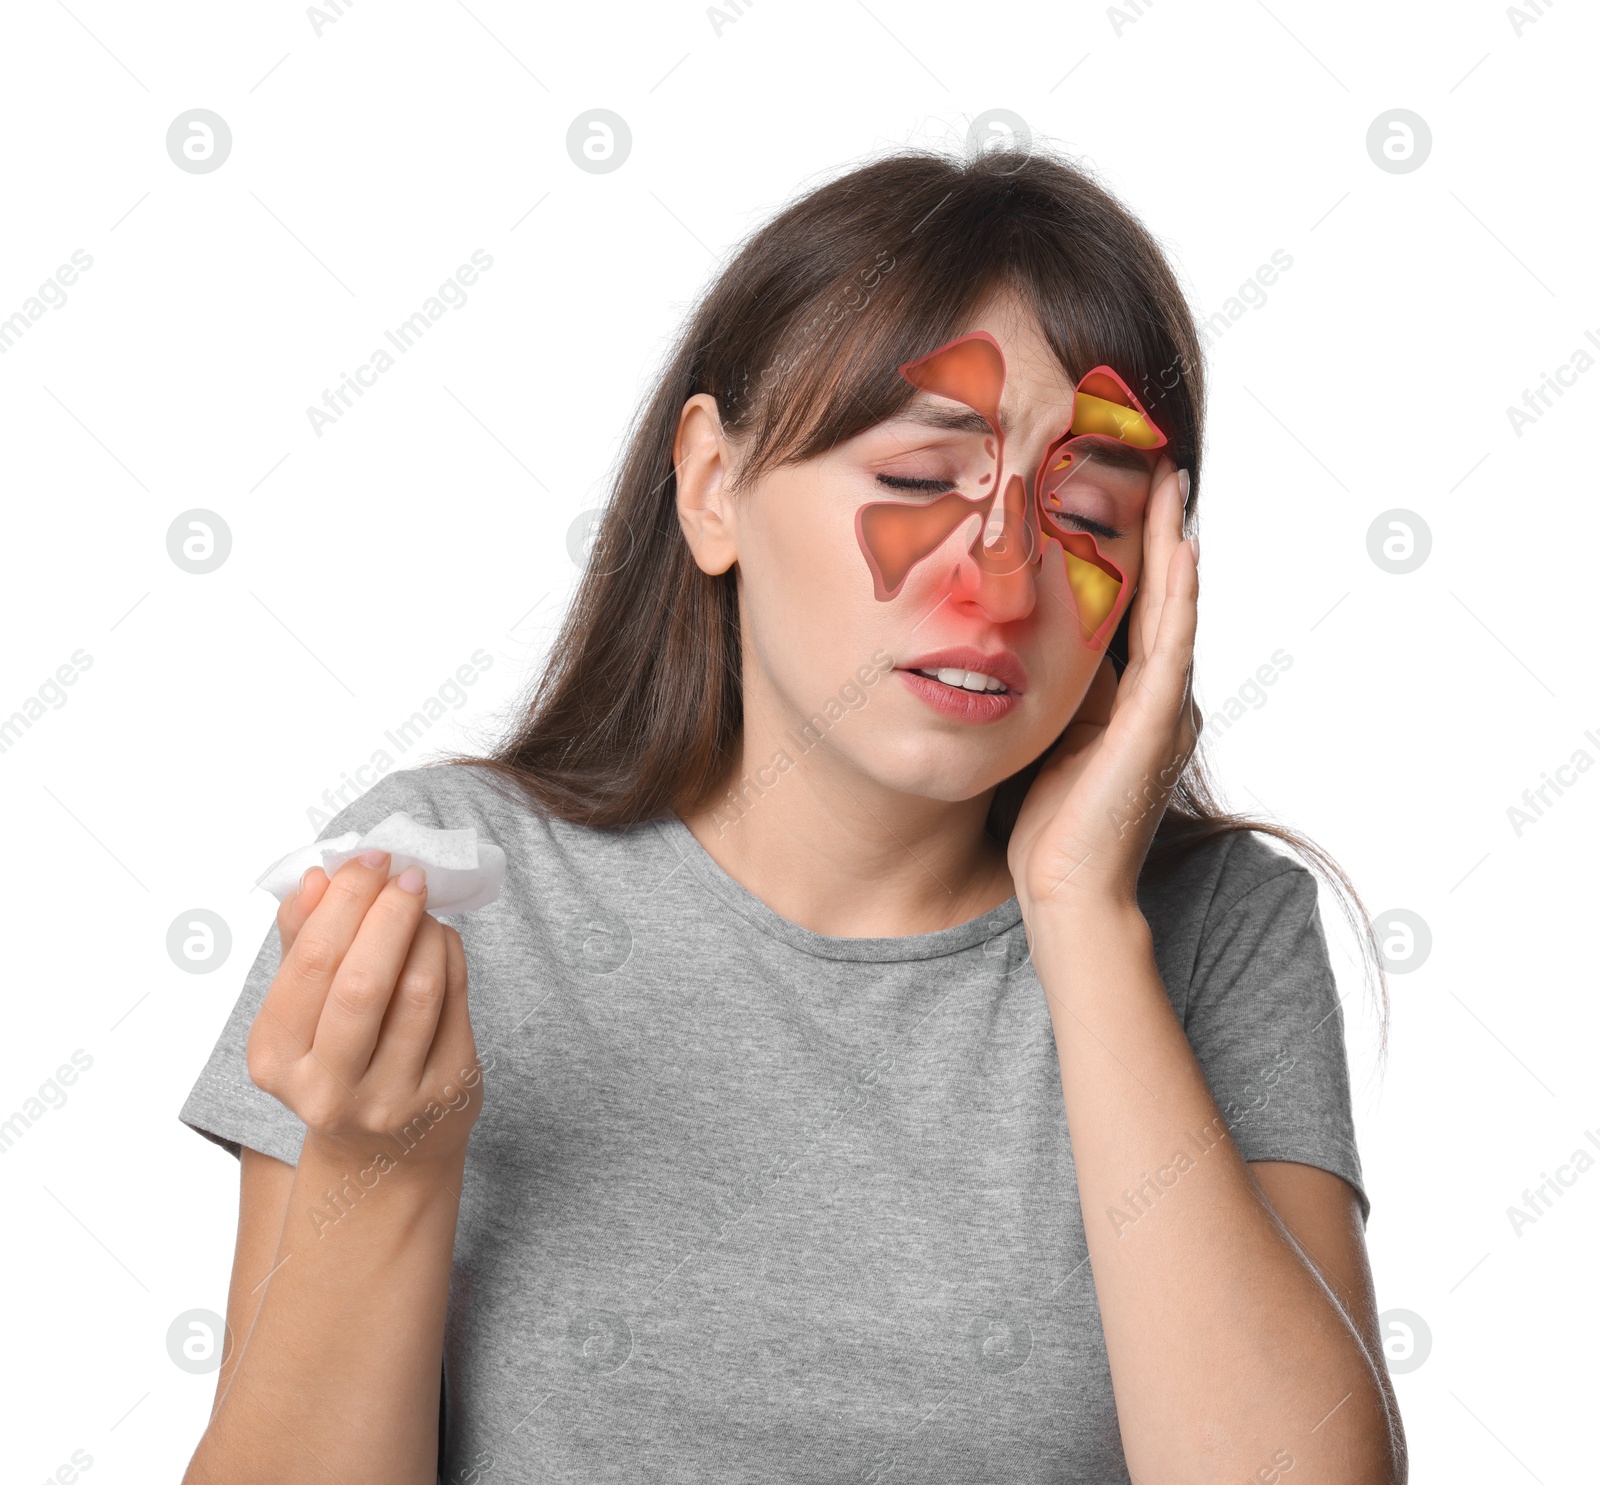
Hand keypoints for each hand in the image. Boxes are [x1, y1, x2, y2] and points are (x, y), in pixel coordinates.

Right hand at [245, 850, 482, 1171]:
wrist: (383, 1152)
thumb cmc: (336, 1060)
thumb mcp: (301, 1011)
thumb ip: (301, 943)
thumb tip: (314, 878)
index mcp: (275, 1060)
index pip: (311, 964)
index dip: (344, 902)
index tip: (368, 860)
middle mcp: (326, 1090)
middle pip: (363, 982)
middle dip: (388, 913)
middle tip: (406, 873)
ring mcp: (391, 1098)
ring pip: (417, 990)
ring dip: (425, 931)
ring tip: (423, 906)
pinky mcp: (446, 1093)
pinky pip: (455, 1003)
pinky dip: (450, 955)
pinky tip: (441, 938)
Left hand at [1007, 457, 1199, 916]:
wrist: (1066, 894)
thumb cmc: (1049, 822)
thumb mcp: (1048, 732)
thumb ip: (1054, 684)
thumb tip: (1025, 633)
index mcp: (1132, 695)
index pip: (1136, 600)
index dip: (1129, 542)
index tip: (1112, 479)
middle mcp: (1159, 694)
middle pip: (1162, 590)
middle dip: (1157, 523)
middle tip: (1153, 454)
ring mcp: (1164, 708)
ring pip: (1175, 604)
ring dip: (1174, 539)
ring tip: (1170, 477)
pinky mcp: (1157, 726)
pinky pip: (1172, 646)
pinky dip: (1179, 594)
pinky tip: (1180, 547)